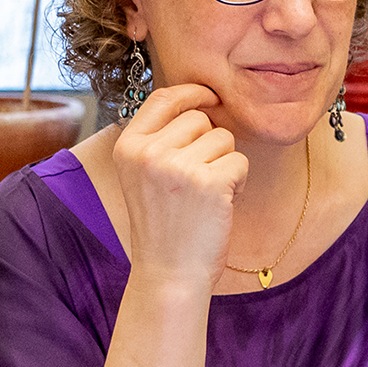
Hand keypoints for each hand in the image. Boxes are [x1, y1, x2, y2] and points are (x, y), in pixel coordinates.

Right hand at [107, 83, 245, 289]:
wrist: (169, 274)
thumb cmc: (163, 226)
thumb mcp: (143, 176)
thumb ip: (160, 139)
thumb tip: (199, 99)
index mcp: (128, 147)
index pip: (163, 97)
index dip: (192, 92)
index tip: (210, 97)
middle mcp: (149, 153)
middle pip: (199, 119)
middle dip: (210, 144)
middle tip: (199, 180)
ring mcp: (178, 167)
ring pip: (223, 138)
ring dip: (225, 164)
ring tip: (207, 195)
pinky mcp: (209, 182)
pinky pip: (239, 160)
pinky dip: (239, 181)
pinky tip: (221, 204)